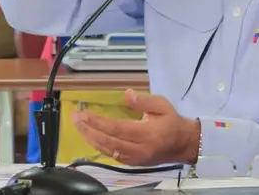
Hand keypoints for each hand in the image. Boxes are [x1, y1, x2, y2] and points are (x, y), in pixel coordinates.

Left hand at [71, 89, 199, 166]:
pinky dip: (98, 146)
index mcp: (146, 134)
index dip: (98, 122)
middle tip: (74, 117)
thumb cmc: (172, 121)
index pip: (117, 129)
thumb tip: (127, 94)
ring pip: (107, 150)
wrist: (183, 144)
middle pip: (107, 141)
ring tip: (78, 126)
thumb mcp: (162, 105)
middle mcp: (139, 149)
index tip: (83, 114)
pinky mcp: (132, 163)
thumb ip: (144, 101)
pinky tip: (90, 137)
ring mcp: (134, 159)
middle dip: (88, 129)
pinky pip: (112, 155)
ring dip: (90, 138)